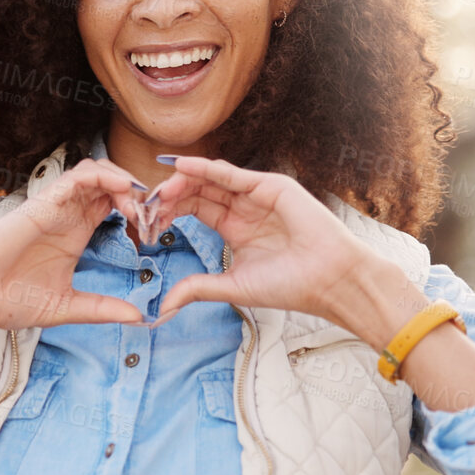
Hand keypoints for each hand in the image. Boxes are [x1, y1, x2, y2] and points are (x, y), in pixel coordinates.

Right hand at [0, 158, 149, 330]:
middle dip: (142, 194)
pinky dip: (106, 176)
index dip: (142, 211)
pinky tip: (124, 192)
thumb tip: (138, 317)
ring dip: (127, 182)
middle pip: (114, 184)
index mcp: (76, 233)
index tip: (157, 232)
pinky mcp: (44, 202)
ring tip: (142, 207)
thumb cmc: (5, 298)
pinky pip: (79, 176)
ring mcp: (57, 205)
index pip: (116, 205)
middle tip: (157, 218)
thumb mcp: (65, 307)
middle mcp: (69, 214)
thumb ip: (101, 309)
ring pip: (100, 172)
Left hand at [145, 155, 421, 327]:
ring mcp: (257, 194)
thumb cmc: (290, 286)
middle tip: (145, 204)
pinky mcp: (271, 186)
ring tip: (158, 189)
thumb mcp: (233, 286)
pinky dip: (206, 168)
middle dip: (170, 195)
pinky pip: (232, 173)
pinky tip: (182, 166)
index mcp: (235, 228)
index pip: (195, 210)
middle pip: (198, 191)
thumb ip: (198, 288)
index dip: (170, 212)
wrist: (329, 281)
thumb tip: (162, 307)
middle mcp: (244, 207)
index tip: (145, 221)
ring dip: (182, 181)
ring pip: (211, 180)